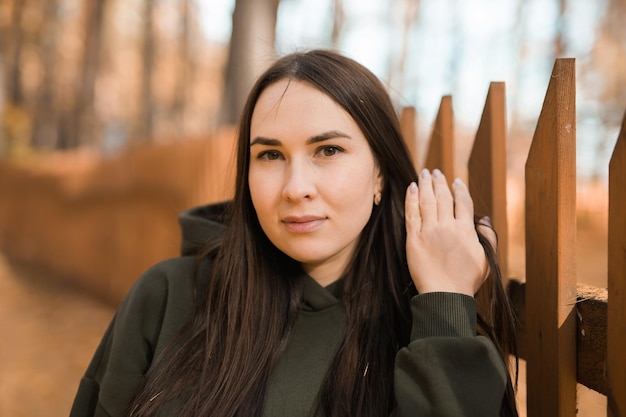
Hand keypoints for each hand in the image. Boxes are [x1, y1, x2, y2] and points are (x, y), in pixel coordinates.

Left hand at [405, 169, 493, 295]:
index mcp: (466, 230)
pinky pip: (411, 213)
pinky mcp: (413, 238)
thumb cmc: (467, 280)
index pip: (462, 202)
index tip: (456, 181)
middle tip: (435, 172)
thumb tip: (483, 219)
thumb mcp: (486, 260)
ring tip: (423, 174)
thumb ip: (487, 237)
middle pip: (443, 197)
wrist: (445, 295)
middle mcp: (447, 226)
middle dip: (439, 181)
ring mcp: (429, 231)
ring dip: (425, 184)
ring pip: (427, 201)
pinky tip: (412, 188)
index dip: (459, 189)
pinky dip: (412, 198)